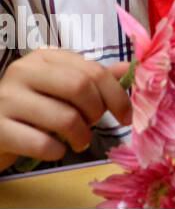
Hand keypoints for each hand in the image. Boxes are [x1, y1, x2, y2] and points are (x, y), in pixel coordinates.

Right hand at [0, 51, 131, 168]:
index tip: (126, 116)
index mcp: (45, 58)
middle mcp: (24, 71)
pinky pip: (41, 142)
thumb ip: (93, 78)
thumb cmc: (33, 107)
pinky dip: (57, 150)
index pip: (93, 70)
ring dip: (81, 135)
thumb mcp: (62, 88)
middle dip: (96, 112)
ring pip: (65, 117)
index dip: (116, 95)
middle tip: (93, 125)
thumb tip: (128, 68)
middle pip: (80, 87)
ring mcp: (6, 99)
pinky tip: (56, 150)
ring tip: (78, 141)